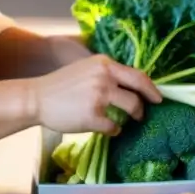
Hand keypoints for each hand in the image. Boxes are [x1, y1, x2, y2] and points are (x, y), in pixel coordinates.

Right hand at [29, 55, 161, 135]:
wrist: (36, 97)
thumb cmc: (61, 85)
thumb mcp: (86, 69)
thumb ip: (107, 74)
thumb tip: (131, 87)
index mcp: (104, 63)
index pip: (137, 74)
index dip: (150, 88)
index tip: (158, 97)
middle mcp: (104, 76)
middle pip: (138, 90)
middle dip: (145, 104)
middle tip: (144, 113)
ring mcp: (99, 96)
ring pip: (130, 108)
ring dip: (131, 117)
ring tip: (124, 121)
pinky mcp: (92, 116)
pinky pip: (114, 127)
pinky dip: (113, 130)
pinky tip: (105, 128)